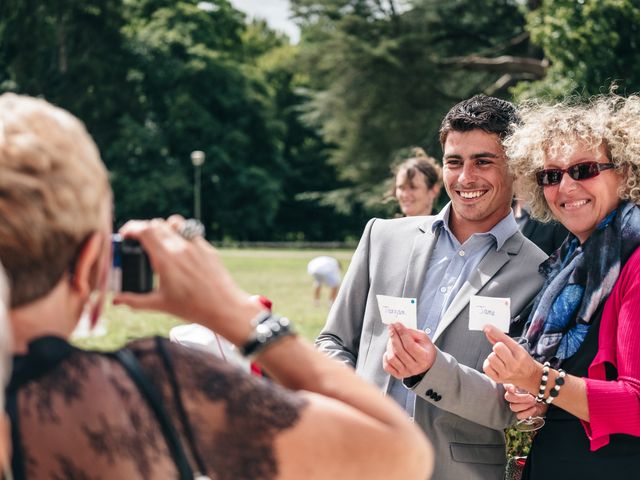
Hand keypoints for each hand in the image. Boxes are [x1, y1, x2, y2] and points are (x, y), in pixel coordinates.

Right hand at [112, 216, 261, 344]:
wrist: (223, 307)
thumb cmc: (192, 307)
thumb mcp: (160, 304)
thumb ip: (135, 301)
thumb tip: (115, 301)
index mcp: (166, 259)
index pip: (144, 230)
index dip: (131, 228)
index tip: (124, 234)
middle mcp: (180, 247)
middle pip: (156, 224)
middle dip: (144, 229)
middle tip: (138, 241)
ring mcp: (195, 245)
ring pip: (174, 222)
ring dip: (163, 227)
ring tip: (159, 241)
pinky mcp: (207, 248)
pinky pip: (190, 231)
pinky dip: (179, 233)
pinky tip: (178, 248)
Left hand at [382, 323, 435, 378]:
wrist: (426, 363)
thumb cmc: (424, 349)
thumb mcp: (423, 338)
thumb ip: (412, 332)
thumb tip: (399, 328)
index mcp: (424, 358)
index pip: (410, 345)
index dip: (402, 333)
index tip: (397, 324)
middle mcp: (415, 367)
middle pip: (399, 350)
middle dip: (393, 336)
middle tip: (391, 327)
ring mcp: (406, 372)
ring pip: (392, 357)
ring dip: (389, 345)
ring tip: (392, 338)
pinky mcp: (398, 375)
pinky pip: (387, 365)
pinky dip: (386, 356)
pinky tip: (390, 350)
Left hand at [482, 325, 538, 388]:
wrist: (530, 376)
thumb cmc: (522, 360)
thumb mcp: (516, 347)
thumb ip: (500, 338)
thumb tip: (487, 330)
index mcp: (519, 352)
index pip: (504, 340)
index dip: (494, 332)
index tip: (486, 326)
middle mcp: (513, 363)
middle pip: (497, 348)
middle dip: (497, 348)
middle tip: (502, 353)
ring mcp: (506, 372)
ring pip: (490, 357)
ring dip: (493, 357)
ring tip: (500, 360)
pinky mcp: (499, 379)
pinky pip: (486, 367)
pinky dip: (488, 365)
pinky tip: (495, 366)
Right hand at [504, 384, 546, 420]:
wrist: (546, 400)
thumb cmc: (539, 390)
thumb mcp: (535, 384)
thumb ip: (528, 381)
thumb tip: (520, 382)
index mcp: (514, 385)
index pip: (506, 385)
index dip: (508, 388)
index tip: (513, 389)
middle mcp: (513, 395)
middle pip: (508, 397)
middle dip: (520, 398)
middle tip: (531, 397)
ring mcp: (515, 405)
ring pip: (513, 407)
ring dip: (525, 405)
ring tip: (534, 402)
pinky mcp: (520, 414)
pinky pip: (519, 415)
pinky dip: (527, 412)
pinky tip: (534, 408)